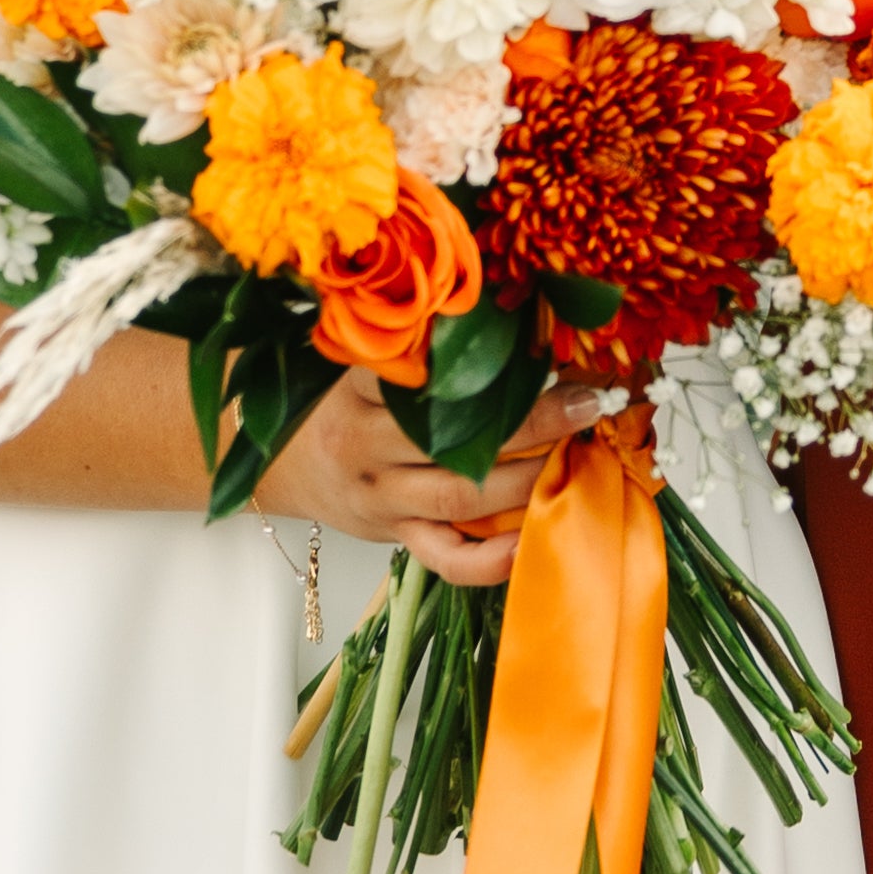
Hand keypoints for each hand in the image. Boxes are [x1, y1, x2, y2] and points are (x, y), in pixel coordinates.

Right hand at [259, 369, 573, 591]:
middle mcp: (366, 449)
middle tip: (585, 405)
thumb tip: (502, 314)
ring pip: (458, 498)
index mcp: (358, 395)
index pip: (415, 374)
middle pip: (450, 439)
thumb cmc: (342, 406)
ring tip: (575, 460)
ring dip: (524, 482)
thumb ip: (416, 353)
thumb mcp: (363, 369)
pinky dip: (492, 559)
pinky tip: (532, 541)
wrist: (287, 464)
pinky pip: (447, 559)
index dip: (475, 362)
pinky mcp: (397, 538)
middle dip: (527, 423)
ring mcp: (382, 500)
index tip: (533, 345)